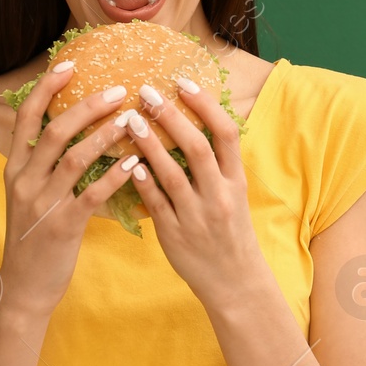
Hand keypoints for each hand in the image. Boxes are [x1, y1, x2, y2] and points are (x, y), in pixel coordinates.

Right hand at [0, 63, 138, 318]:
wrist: (23, 288)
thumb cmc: (33, 239)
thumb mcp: (28, 196)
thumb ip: (43, 166)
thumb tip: (70, 131)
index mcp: (15, 169)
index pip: (27, 118)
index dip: (46, 89)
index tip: (69, 65)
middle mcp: (25, 181)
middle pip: (55, 131)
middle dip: (87, 106)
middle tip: (118, 90)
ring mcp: (42, 204)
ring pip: (75, 158)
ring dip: (105, 135)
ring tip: (132, 120)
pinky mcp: (63, 227)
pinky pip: (92, 195)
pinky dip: (115, 177)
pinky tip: (137, 164)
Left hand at [121, 75, 265, 304]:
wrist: (236, 283)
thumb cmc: (231, 233)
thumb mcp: (235, 195)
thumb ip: (218, 165)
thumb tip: (193, 123)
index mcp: (237, 182)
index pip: (226, 134)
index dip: (205, 105)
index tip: (183, 82)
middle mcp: (219, 196)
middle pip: (196, 147)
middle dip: (171, 117)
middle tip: (147, 93)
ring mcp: (196, 216)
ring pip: (171, 173)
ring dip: (149, 143)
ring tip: (129, 120)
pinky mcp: (175, 235)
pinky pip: (155, 203)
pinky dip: (142, 180)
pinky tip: (128, 162)